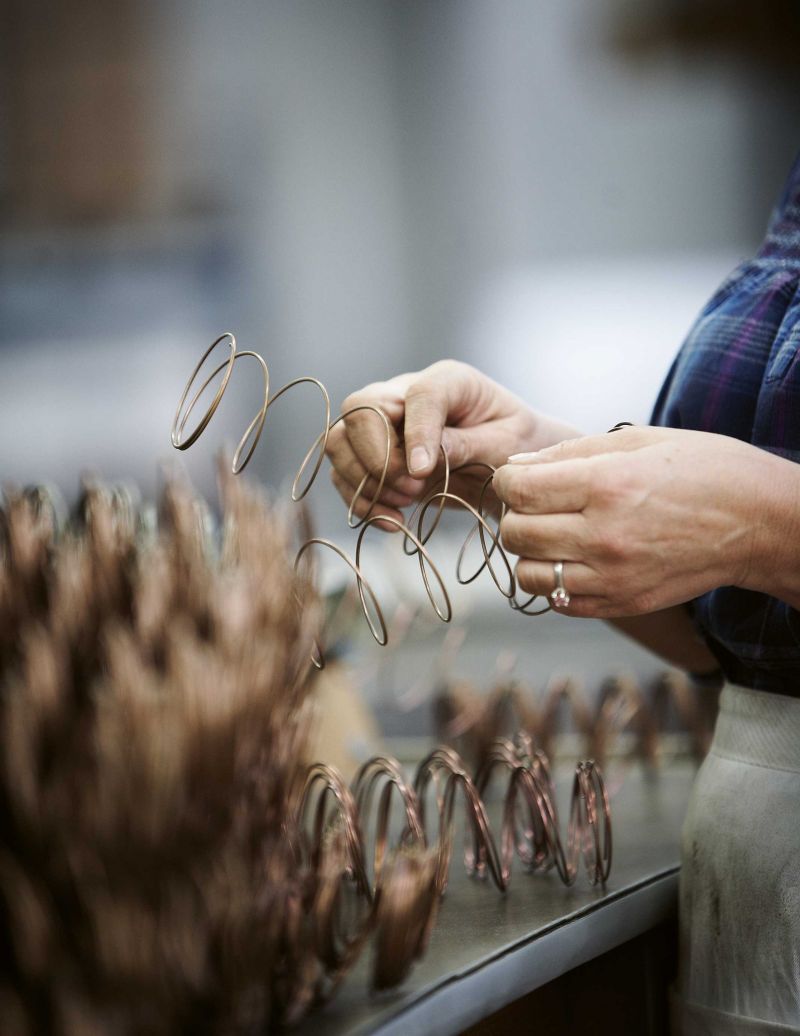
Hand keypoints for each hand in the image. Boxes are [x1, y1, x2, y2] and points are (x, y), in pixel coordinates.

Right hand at [326, 360, 577, 526]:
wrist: (508, 463)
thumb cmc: (516, 444)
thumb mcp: (506, 444)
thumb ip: (466, 445)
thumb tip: (421, 459)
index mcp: (448, 380)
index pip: (418, 394)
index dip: (416, 432)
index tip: (423, 472)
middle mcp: (404, 394)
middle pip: (359, 409)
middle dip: (377, 456)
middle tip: (412, 489)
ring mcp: (383, 425)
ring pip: (339, 441)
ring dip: (362, 480)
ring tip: (402, 506)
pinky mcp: (373, 457)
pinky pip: (344, 475)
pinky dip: (361, 502)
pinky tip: (392, 522)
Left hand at [493, 425, 786, 617]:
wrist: (759, 522)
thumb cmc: (703, 470)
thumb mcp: (638, 440)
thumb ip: (570, 452)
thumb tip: (516, 464)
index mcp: (607, 485)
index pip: (518, 489)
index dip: (509, 479)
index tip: (522, 476)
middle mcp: (605, 536)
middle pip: (515, 533)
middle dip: (516, 514)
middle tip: (538, 504)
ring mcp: (614, 577)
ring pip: (529, 575)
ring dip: (531, 553)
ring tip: (555, 535)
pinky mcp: (624, 604)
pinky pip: (559, 602)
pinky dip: (556, 582)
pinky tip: (575, 560)